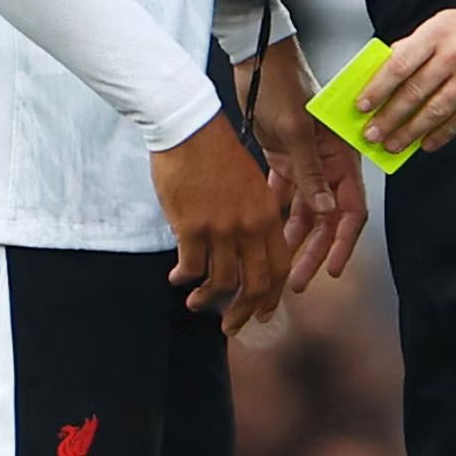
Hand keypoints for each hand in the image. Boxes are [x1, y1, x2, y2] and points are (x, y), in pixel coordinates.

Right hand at [153, 108, 286, 334]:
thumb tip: (248, 250)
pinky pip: (191, 267)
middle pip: (255, 283)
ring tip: (195, 304)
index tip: (262, 312)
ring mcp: (221, 227)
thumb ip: (254, 216)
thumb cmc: (216, 152)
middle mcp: (249, 225)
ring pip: (221, 282)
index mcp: (267, 213)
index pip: (278, 266)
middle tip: (232, 326)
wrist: (189, 129)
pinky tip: (177, 279)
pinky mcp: (192, 226)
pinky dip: (184, 279)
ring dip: (207, 299)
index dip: (271, 295)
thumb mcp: (250, 182)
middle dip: (243, 311)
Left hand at [252, 43, 366, 291]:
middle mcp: (328, 165)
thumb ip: (310, 172)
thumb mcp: (297, 130)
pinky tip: (265, 238)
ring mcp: (306, 163)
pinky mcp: (284, 159)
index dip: (343, 242)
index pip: (351, 210)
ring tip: (280, 268)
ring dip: (295, 240)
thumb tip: (325, 212)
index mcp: (341, 157)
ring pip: (306, 212)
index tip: (334, 270)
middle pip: (327, 219)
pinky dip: (277, 217)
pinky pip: (284, 197)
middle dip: (316, 251)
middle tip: (298, 282)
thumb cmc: (284, 85)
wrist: (257, 59)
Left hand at [359, 0, 455, 152]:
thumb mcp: (440, 24)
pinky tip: (426, 143)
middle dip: (389, 118)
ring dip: (411, 132)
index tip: (362, 106)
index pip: (399, 64)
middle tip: (372, 134)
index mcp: (437, 32)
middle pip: (415, 92)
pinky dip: (441, 135)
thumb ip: (412, 48)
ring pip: (436, 111)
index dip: (378, 89)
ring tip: (394, 143)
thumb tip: (382, 75)